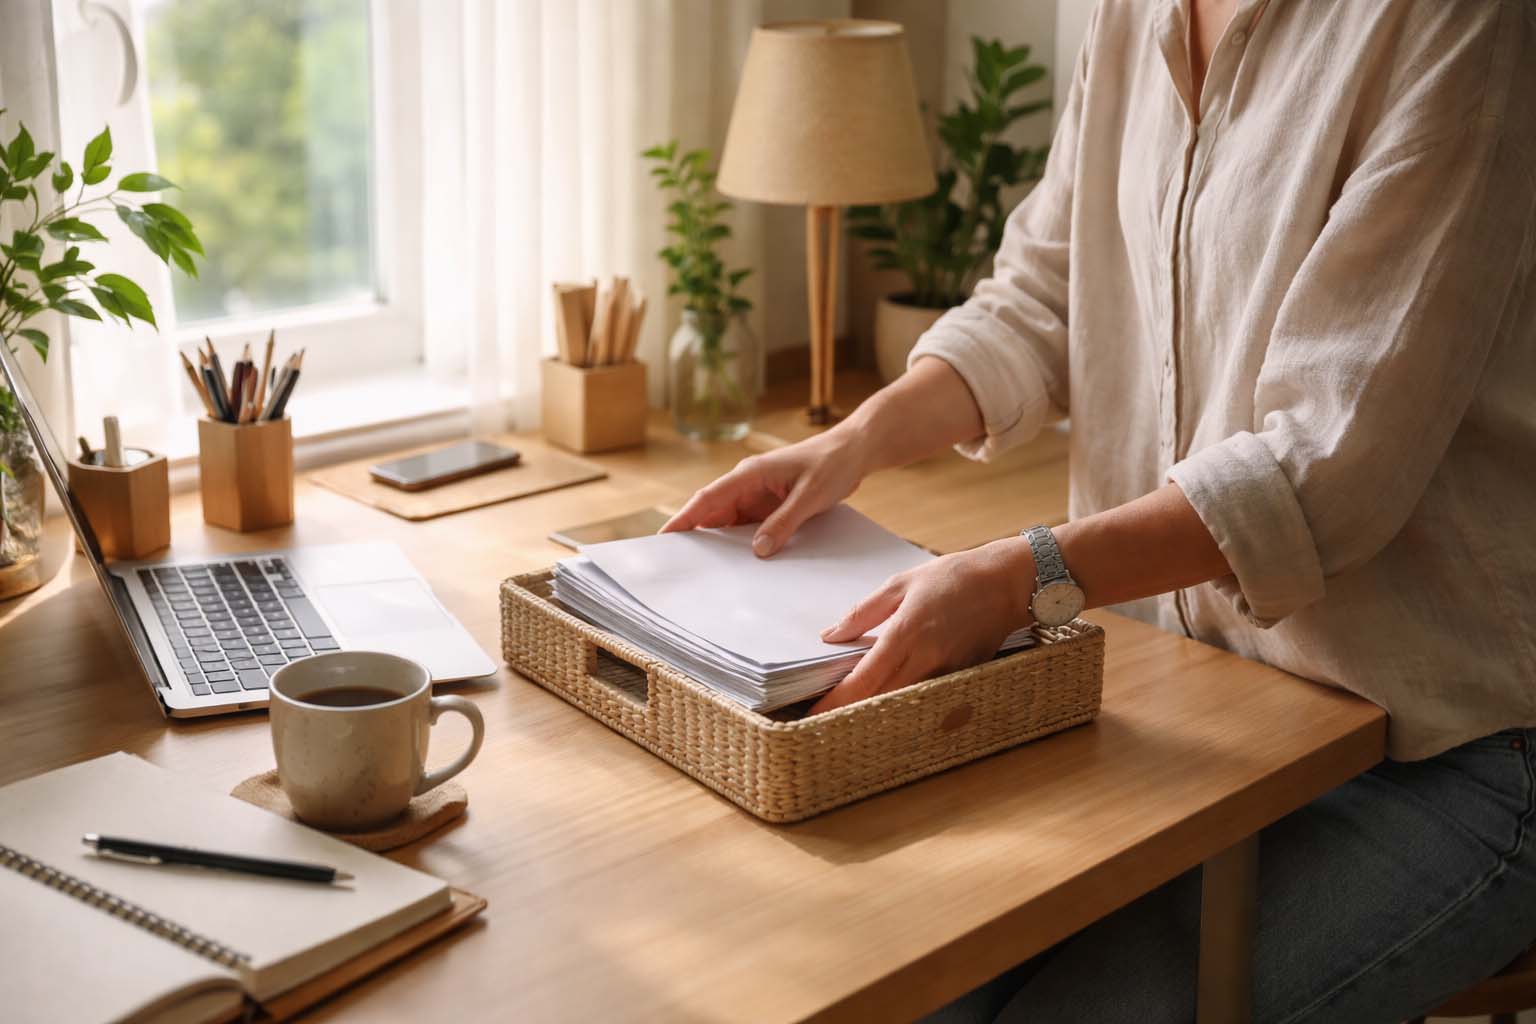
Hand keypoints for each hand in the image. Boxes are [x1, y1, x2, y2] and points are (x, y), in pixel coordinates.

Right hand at [661, 432, 868, 556]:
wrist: (854, 452)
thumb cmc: (832, 464)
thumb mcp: (810, 495)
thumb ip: (784, 522)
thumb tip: (758, 551)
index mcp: (749, 474)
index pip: (707, 499)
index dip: (683, 520)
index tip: (664, 539)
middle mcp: (747, 485)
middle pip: (712, 514)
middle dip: (695, 538)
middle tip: (678, 567)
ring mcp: (758, 496)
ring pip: (729, 524)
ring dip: (719, 545)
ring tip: (704, 574)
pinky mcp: (770, 506)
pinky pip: (749, 528)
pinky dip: (742, 545)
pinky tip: (741, 566)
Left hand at [810, 537, 1035, 713]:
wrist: (1008, 583)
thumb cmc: (955, 577)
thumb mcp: (901, 583)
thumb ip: (863, 612)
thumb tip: (831, 635)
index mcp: (905, 635)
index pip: (862, 681)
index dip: (835, 702)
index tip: (812, 712)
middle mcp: (925, 659)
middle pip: (878, 699)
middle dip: (848, 710)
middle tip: (821, 714)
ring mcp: (945, 671)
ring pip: (900, 700)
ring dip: (873, 706)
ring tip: (847, 705)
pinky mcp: (960, 675)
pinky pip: (923, 693)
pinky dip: (901, 696)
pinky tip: (886, 692)